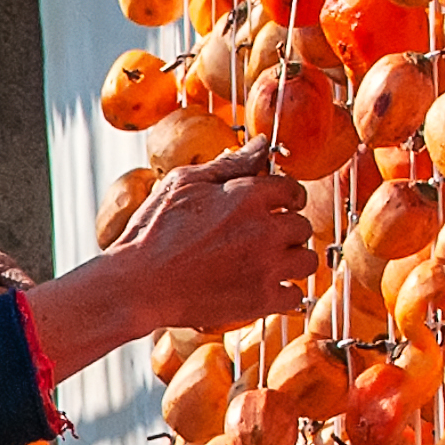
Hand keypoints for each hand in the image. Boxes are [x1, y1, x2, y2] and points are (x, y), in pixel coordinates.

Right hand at [99, 141, 314, 327]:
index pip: (292, 190)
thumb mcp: (184, 183)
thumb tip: (261, 145)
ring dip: (291, 259)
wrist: (138, 284)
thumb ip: (229, 164)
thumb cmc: (153, 232)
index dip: (285, 197)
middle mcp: (264, 229)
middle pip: (302, 226)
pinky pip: (295, 296)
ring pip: (306, 260)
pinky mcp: (260, 300)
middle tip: (264, 236)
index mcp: (248, 196)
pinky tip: (263, 287)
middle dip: (287, 229)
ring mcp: (265, 267)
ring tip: (269, 262)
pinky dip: (283, 292)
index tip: (277, 206)